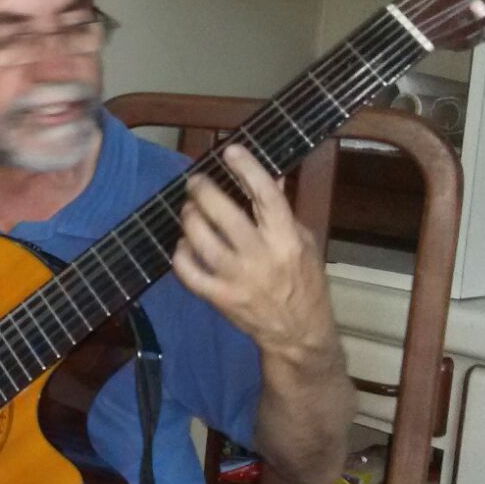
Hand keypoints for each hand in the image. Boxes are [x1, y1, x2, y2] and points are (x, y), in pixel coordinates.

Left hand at [171, 145, 337, 355]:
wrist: (298, 332)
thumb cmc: (303, 282)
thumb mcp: (303, 243)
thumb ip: (283, 212)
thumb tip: (270, 177)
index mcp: (287, 239)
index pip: (266, 197)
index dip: (247, 170)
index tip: (230, 151)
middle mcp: (262, 257)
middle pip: (225, 216)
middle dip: (204, 192)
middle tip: (194, 182)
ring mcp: (238, 279)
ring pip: (203, 242)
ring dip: (189, 220)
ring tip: (188, 210)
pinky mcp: (220, 298)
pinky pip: (190, 273)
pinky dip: (180, 255)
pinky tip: (182, 244)